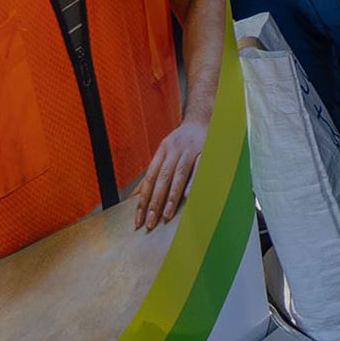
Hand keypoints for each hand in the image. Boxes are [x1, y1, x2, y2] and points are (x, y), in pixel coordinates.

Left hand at [134, 113, 209, 229]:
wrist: (201, 118)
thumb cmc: (181, 140)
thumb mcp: (164, 152)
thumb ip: (152, 173)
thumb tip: (135, 196)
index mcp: (162, 151)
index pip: (149, 179)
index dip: (142, 200)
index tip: (138, 219)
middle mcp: (174, 150)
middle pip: (161, 179)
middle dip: (154, 202)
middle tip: (149, 222)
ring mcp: (189, 150)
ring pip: (178, 175)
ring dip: (171, 197)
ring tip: (166, 215)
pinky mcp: (205, 151)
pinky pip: (198, 168)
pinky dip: (192, 181)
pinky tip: (187, 195)